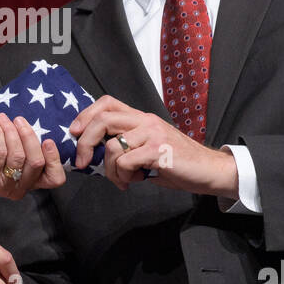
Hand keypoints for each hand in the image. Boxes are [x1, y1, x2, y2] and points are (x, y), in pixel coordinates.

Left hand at [0, 113, 65, 199]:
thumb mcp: (8, 158)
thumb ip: (23, 147)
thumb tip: (30, 121)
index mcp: (30, 182)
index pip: (54, 179)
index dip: (55, 159)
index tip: (48, 139)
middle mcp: (20, 187)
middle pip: (36, 162)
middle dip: (29, 136)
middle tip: (19, 120)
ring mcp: (4, 184)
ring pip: (18, 156)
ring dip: (11, 131)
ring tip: (3, 118)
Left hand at [68, 96, 237, 195]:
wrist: (209, 170)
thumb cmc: (176, 163)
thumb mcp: (147, 149)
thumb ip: (125, 146)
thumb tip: (93, 155)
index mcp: (141, 118)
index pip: (107, 103)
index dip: (86, 114)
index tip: (74, 132)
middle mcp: (146, 120)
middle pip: (103, 120)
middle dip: (85, 142)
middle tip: (82, 162)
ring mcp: (153, 133)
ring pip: (112, 147)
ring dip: (110, 170)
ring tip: (122, 179)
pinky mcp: (159, 150)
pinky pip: (126, 162)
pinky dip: (124, 176)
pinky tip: (135, 180)